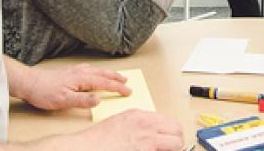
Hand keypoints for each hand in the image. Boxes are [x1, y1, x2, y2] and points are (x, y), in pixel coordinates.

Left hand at [19, 63, 129, 109]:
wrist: (29, 82)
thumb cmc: (44, 92)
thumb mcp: (64, 101)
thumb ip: (83, 100)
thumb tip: (99, 100)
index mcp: (81, 79)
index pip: (104, 83)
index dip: (117, 87)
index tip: (128, 91)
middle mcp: (79, 72)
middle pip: (102, 73)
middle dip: (116, 77)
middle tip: (127, 81)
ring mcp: (74, 70)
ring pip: (96, 70)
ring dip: (107, 73)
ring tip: (115, 75)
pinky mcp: (68, 72)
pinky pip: (88, 68)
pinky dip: (96, 70)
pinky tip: (93, 71)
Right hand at [66, 109, 183, 150]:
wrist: (86, 148)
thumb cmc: (97, 140)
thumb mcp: (120, 122)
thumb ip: (138, 124)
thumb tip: (151, 133)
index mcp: (139, 116)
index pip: (169, 122)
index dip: (170, 133)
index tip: (168, 140)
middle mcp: (147, 125)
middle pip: (177, 131)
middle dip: (176, 141)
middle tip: (170, 149)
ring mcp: (147, 140)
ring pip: (177, 143)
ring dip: (174, 150)